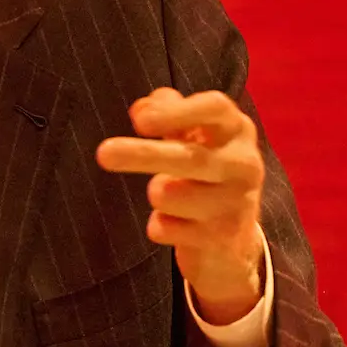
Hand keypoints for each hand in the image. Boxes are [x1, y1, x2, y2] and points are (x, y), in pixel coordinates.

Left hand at [95, 87, 266, 324]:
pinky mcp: (221, 238)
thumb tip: (141, 109)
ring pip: (170, 195)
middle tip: (103, 153)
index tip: (138, 121)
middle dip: (144, 154)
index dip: (177, 112)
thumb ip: (167, 114)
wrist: (235, 237)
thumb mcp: (193, 136)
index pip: (215, 108)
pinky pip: (166, 228)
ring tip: (165, 193)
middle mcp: (243, 164)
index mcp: (236, 130)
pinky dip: (159, 225)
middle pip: (191, 157)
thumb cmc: (206, 172)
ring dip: (156, 193)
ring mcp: (235, 203)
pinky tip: (174, 223)